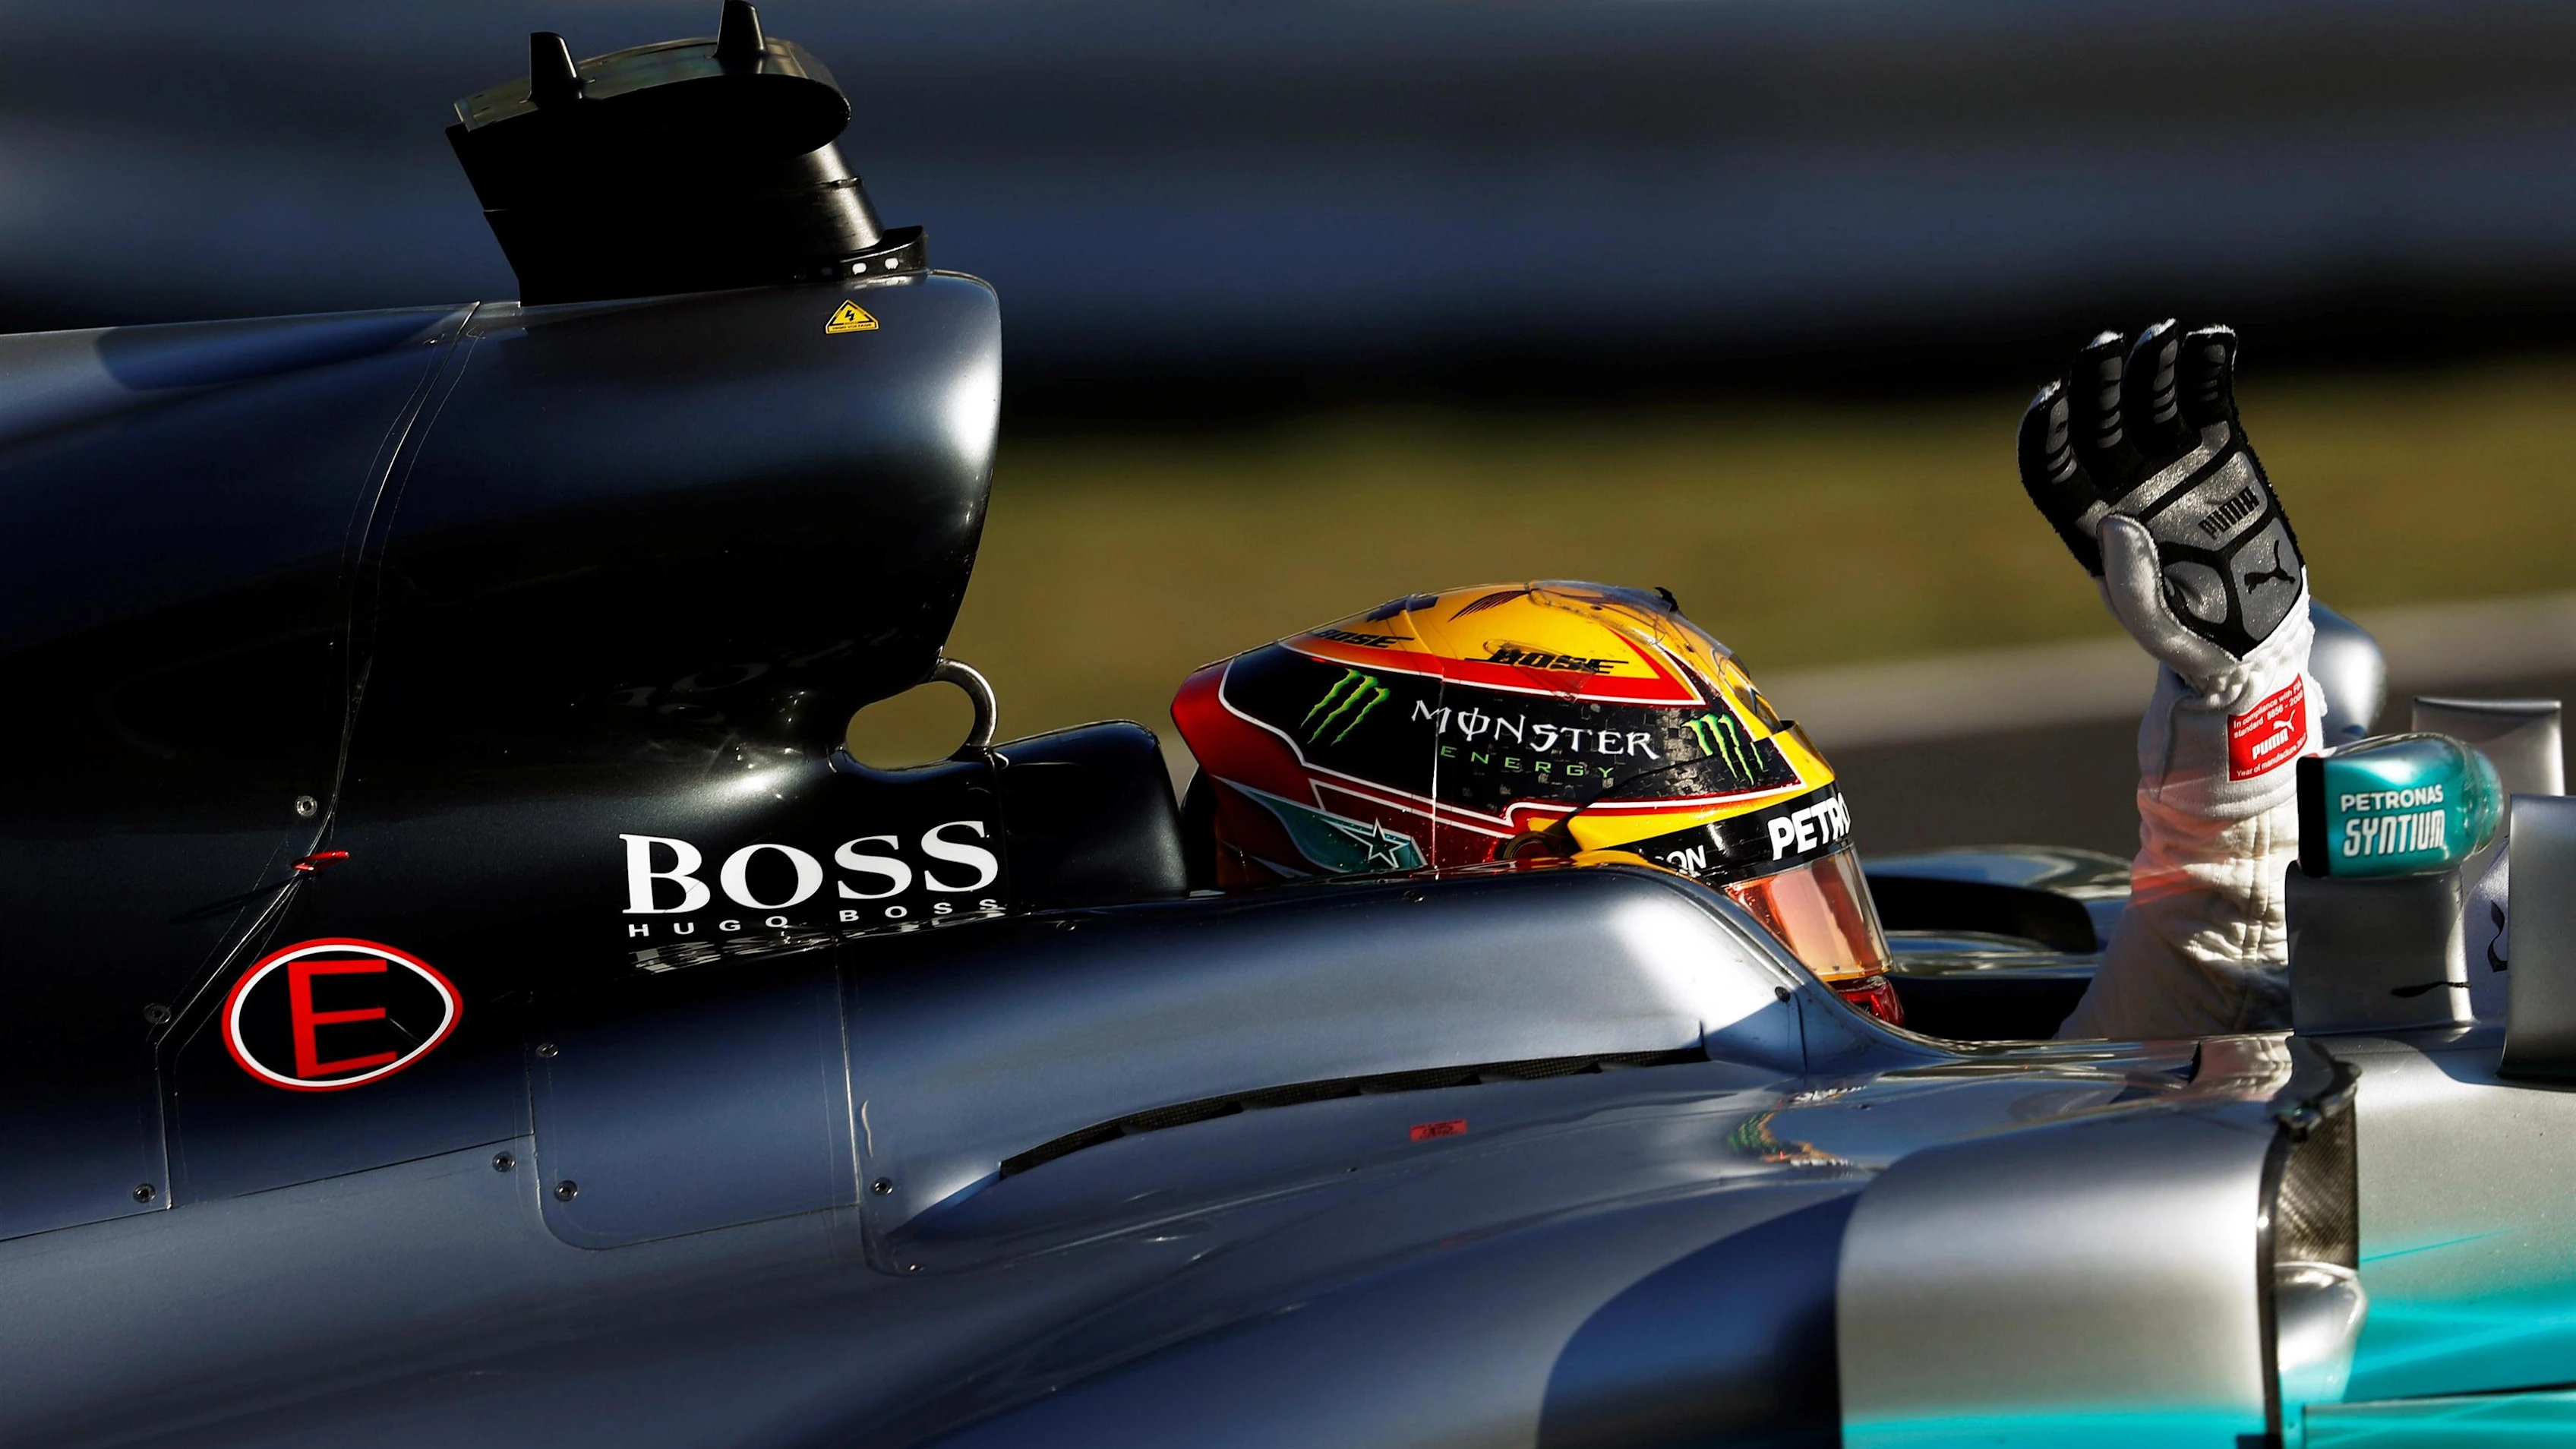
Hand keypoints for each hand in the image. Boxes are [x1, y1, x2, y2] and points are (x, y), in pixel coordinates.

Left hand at [2017, 322, 2305, 686]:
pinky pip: (2208, 399)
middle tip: (2106, 345)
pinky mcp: (2221, 450)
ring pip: (2148, 400)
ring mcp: (2171, 462)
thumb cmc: (2195, 638)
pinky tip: (2216, 338)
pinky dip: (2209, 367)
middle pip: (2096, 422)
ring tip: (2164, 335)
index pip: (2050, 467)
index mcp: (2090, 523)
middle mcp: (2123, 484)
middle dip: (2096, 382)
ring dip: (2150, 364)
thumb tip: (2113, 522)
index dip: (2044, 432)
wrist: (2257, 635)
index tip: (2051, 397)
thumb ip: (2132, 586)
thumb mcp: (2161, 627)